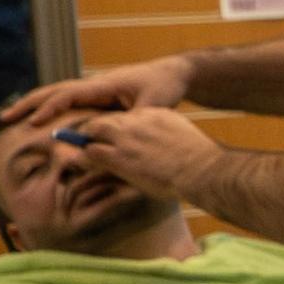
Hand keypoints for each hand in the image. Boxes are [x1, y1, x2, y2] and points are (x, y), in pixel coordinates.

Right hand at [0, 53, 195, 126]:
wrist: (173, 74)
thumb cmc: (165, 86)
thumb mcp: (156, 104)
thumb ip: (137, 119)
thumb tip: (119, 134)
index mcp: (103, 84)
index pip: (69, 95)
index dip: (50, 108)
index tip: (32, 123)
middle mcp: (93, 85)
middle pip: (53, 91)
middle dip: (28, 104)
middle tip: (3, 119)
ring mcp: (93, 90)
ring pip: (57, 96)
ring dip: (33, 106)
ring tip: (9, 119)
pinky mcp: (97, 97)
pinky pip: (68, 103)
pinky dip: (49, 109)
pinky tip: (36, 120)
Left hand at [67, 105, 223, 196]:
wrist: (203, 169)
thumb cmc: (201, 160)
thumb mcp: (184, 136)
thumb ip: (169, 135)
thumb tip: (164, 146)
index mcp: (154, 114)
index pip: (127, 115)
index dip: (118, 127)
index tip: (114, 137)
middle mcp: (137, 121)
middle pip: (106, 118)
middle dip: (95, 128)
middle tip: (88, 140)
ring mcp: (126, 138)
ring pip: (93, 131)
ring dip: (85, 140)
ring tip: (80, 151)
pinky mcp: (119, 157)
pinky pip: (90, 152)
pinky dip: (83, 157)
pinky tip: (79, 164)